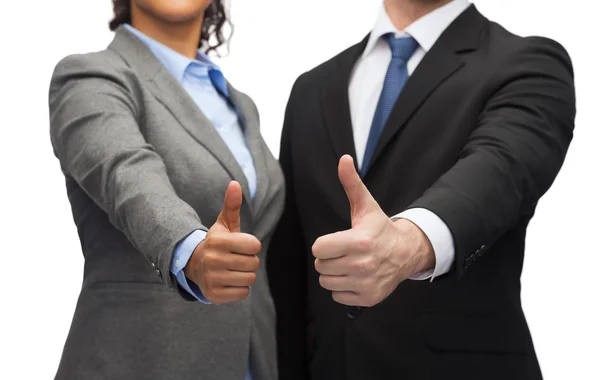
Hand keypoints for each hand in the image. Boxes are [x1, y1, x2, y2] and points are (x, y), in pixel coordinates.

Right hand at [184, 181, 260, 303]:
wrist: (195, 265)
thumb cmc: (218, 243)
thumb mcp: (224, 224)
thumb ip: (232, 205)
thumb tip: (235, 184)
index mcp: (218, 241)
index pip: (254, 245)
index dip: (251, 246)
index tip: (240, 246)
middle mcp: (212, 260)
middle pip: (253, 263)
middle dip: (249, 261)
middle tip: (235, 259)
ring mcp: (212, 279)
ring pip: (250, 279)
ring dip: (245, 275)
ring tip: (232, 269)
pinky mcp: (213, 295)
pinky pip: (243, 293)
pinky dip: (239, 288)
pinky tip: (228, 281)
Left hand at [312, 155, 434, 306]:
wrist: (406, 253)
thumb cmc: (380, 229)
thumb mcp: (365, 205)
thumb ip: (351, 183)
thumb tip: (344, 159)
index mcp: (359, 241)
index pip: (319, 249)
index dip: (324, 244)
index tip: (337, 240)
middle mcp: (363, 264)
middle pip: (321, 266)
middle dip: (329, 258)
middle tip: (344, 252)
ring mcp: (366, 283)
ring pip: (327, 282)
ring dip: (334, 273)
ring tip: (349, 263)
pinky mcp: (368, 298)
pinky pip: (337, 296)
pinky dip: (343, 288)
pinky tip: (355, 276)